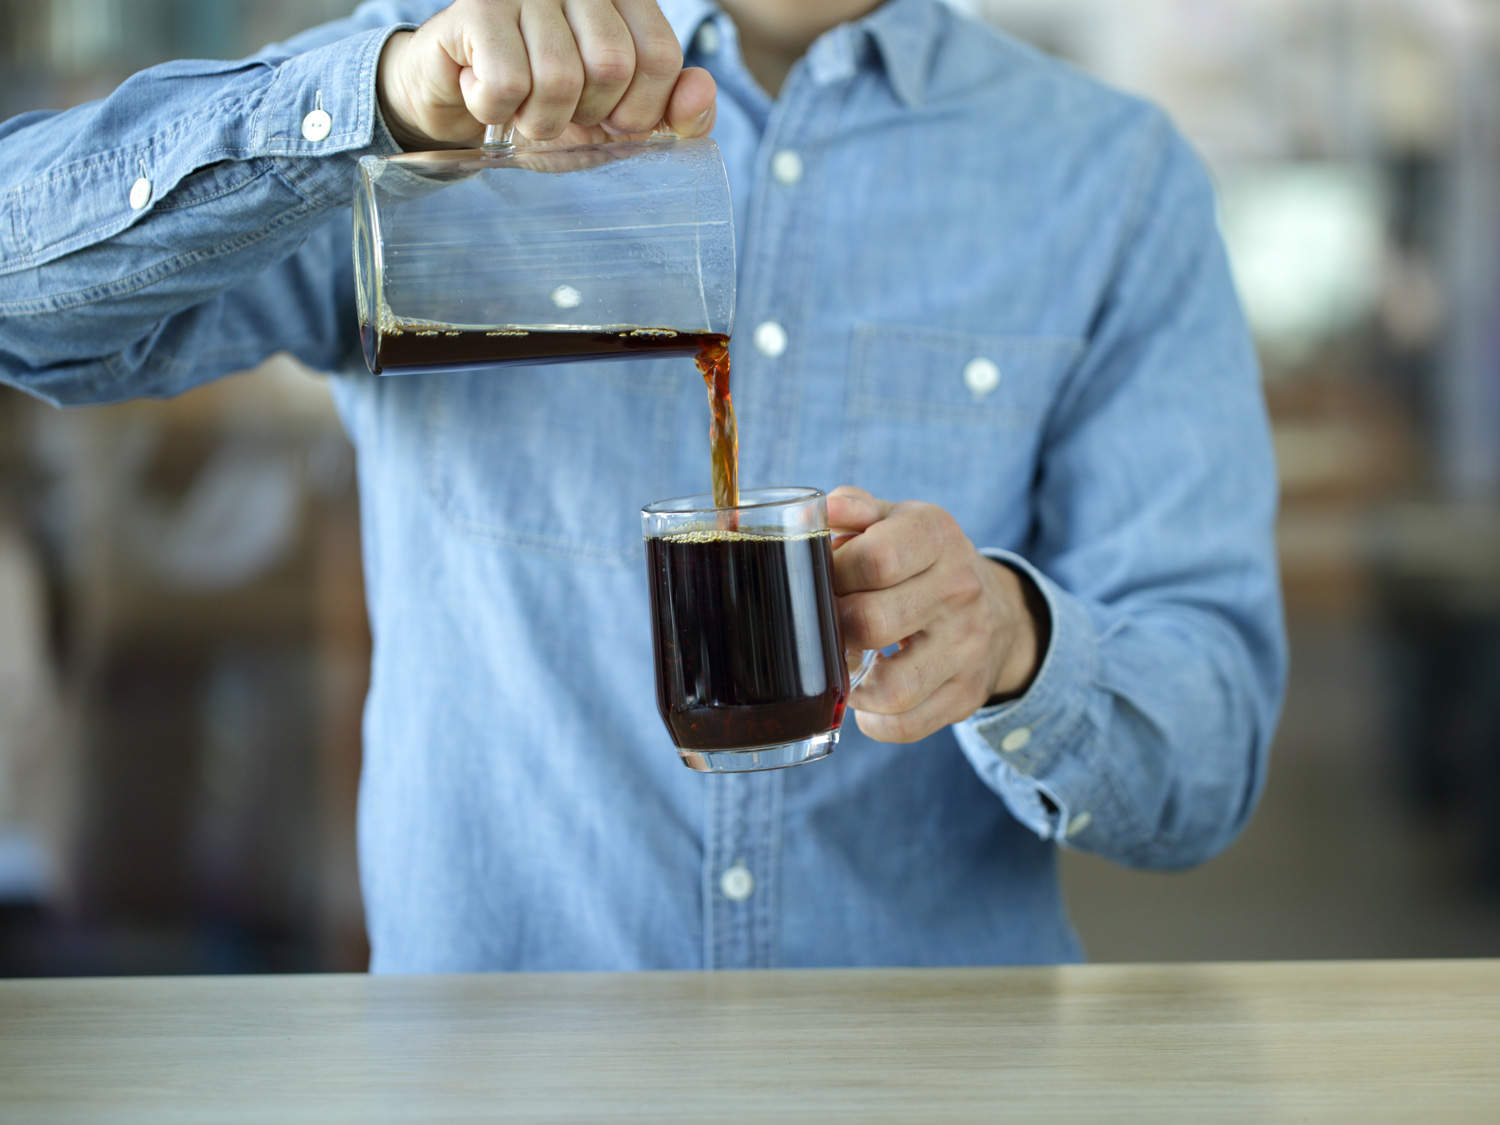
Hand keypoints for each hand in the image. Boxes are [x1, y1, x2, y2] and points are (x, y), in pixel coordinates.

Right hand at [377, 0, 716, 150]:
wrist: (457, 99)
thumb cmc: (542, 106)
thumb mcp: (614, 126)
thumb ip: (672, 115)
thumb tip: (702, 92)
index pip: (661, 56)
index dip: (638, 109)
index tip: (607, 118)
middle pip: (612, 67)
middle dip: (584, 115)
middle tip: (556, 111)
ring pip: (559, 78)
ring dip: (537, 119)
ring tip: (520, 105)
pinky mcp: (477, 7)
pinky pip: (508, 82)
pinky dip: (495, 109)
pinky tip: (485, 92)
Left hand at [828, 487, 1044, 743]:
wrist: (996, 607)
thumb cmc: (921, 561)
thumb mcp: (895, 520)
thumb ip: (853, 509)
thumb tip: (822, 512)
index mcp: (936, 535)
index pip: (876, 559)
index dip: (833, 573)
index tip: (823, 580)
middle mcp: (961, 590)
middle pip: (873, 623)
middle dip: (833, 628)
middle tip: (827, 624)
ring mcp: (968, 647)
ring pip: (893, 689)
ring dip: (851, 683)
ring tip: (845, 662)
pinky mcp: (966, 694)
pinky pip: (906, 726)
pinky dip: (874, 720)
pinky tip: (867, 694)